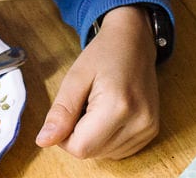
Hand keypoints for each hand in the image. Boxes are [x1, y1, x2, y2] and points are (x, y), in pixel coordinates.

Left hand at [35, 5, 159, 158]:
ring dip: (94, 136)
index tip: (70, 111)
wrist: (134, 41)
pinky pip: (118, 150)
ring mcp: (148, 128)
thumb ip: (61, 112)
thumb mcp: (76, 77)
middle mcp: (139, 121)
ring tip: (100, 106)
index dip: (65, 136)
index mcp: (119, 106)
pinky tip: (111, 114)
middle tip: (86, 103)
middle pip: (92, 152)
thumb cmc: (104, 54)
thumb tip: (44, 141)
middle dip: (80, 134)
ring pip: (104, 154)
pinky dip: (107, 138)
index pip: (80, 147)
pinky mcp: (151, 131)